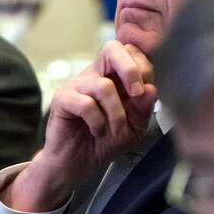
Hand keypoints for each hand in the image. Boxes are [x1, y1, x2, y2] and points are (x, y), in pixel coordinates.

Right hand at [1, 40, 157, 211]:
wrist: (78, 164)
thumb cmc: (104, 142)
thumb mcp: (134, 128)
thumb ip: (143, 109)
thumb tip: (150, 89)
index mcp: (114, 76)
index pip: (130, 52)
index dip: (142, 67)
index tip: (145, 93)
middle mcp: (94, 75)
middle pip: (112, 49)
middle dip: (130, 70)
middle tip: (137, 94)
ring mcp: (77, 86)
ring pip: (104, 86)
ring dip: (116, 114)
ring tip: (116, 131)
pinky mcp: (62, 100)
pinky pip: (85, 104)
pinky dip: (97, 121)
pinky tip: (98, 131)